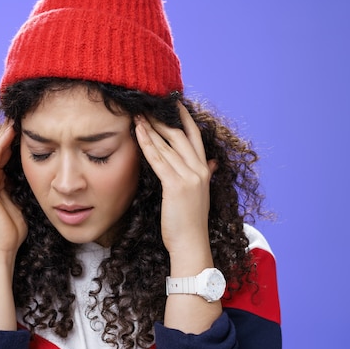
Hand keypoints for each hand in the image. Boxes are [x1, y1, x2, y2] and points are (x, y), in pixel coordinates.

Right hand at [0, 120, 26, 255]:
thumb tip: (31, 174)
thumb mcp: (20, 201)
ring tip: (13, 120)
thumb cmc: (12, 230)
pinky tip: (9, 134)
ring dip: (3, 136)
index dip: (12, 143)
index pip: (3, 158)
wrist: (2, 247)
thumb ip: (20, 187)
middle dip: (7, 136)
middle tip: (18, 117)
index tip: (25, 129)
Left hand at [134, 102, 217, 259]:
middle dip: (162, 119)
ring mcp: (189, 177)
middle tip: (148, 106)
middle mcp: (198, 170)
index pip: (195, 137)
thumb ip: (205, 175)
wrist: (191, 244)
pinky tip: (138, 132)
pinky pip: (158, 159)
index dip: (185, 118)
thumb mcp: (200, 194)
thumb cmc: (191, 222)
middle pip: (179, 136)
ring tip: (138, 115)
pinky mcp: (176, 185)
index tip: (174, 104)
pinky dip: (147, 143)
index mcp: (203, 170)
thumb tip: (211, 163)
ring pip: (167, 145)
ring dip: (150, 128)